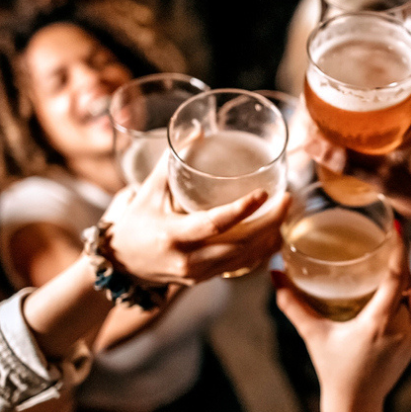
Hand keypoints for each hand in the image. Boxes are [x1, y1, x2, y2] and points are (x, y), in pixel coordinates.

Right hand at [102, 154, 289, 284]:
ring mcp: (198, 274)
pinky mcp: (205, 280)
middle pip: (239, 244)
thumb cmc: (135, 222)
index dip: (241, 210)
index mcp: (172, 235)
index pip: (214, 224)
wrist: (122, 264)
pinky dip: (261, 251)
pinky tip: (274, 234)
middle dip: (270, 223)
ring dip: (270, 237)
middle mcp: (188, 260)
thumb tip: (197, 131)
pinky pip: (240, 267)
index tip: (263, 193)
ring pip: (245, 259)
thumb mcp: (149, 191)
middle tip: (287, 198)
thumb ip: (172, 162)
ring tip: (285, 212)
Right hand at [273, 235, 410, 408]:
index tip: (401, 228)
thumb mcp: (313, 334)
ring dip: (406, 279)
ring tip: (393, 259)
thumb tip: (275, 275)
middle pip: (409, 283)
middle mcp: (401, 327)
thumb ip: (293, 304)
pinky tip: (395, 288)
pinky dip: (407, 296)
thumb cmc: (333, 369)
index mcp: (379, 322)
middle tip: (393, 237)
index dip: (401, 250)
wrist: (355, 405)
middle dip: (403, 260)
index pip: (397, 277)